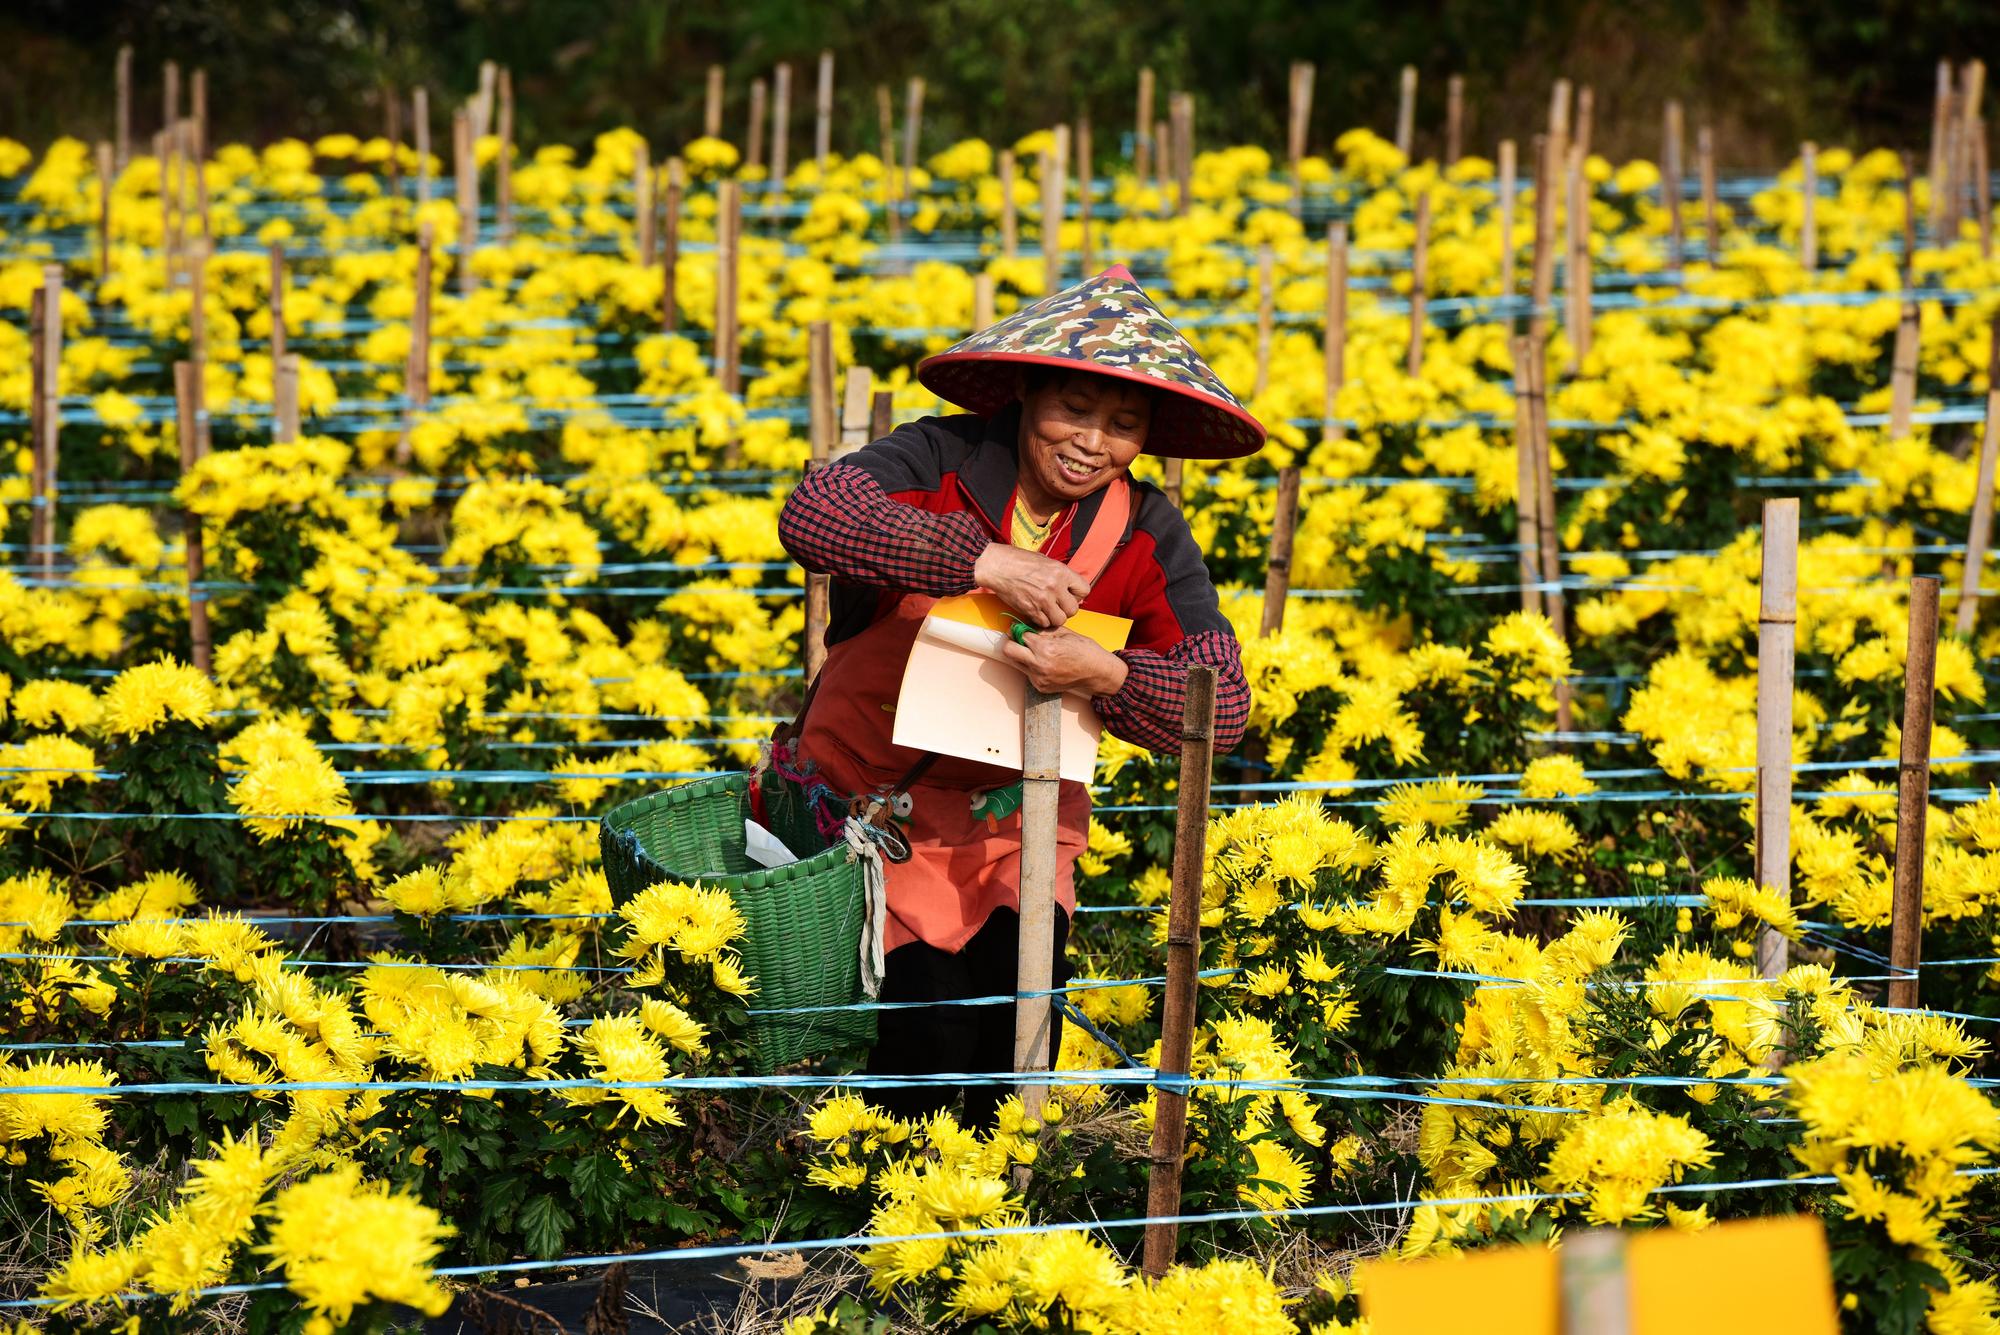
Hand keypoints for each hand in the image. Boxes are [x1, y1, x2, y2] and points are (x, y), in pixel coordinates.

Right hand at [973, 543, 1090, 628]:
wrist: (997, 566)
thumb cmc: (1019, 561)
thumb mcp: (1046, 561)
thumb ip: (1060, 576)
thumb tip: (1070, 588)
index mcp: (1061, 571)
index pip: (1084, 590)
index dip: (1077, 595)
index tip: (1069, 595)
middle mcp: (1055, 586)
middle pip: (1073, 609)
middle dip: (1066, 609)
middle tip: (1057, 605)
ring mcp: (1043, 599)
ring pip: (1060, 619)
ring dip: (1054, 617)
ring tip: (1046, 610)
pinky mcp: (1030, 609)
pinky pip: (1044, 623)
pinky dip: (1041, 620)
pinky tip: (1036, 611)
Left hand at [999, 628, 1129, 697]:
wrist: (1097, 672)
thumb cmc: (1085, 650)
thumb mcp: (1064, 632)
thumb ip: (1043, 630)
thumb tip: (1026, 626)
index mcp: (1046, 648)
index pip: (1019, 635)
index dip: (1019, 629)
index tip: (1020, 628)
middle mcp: (1040, 665)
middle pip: (1008, 651)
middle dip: (1012, 643)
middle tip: (1020, 639)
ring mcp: (1039, 678)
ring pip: (1016, 663)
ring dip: (1021, 655)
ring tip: (1036, 652)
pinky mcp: (1041, 687)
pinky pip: (1028, 673)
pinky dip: (1032, 666)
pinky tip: (1046, 663)